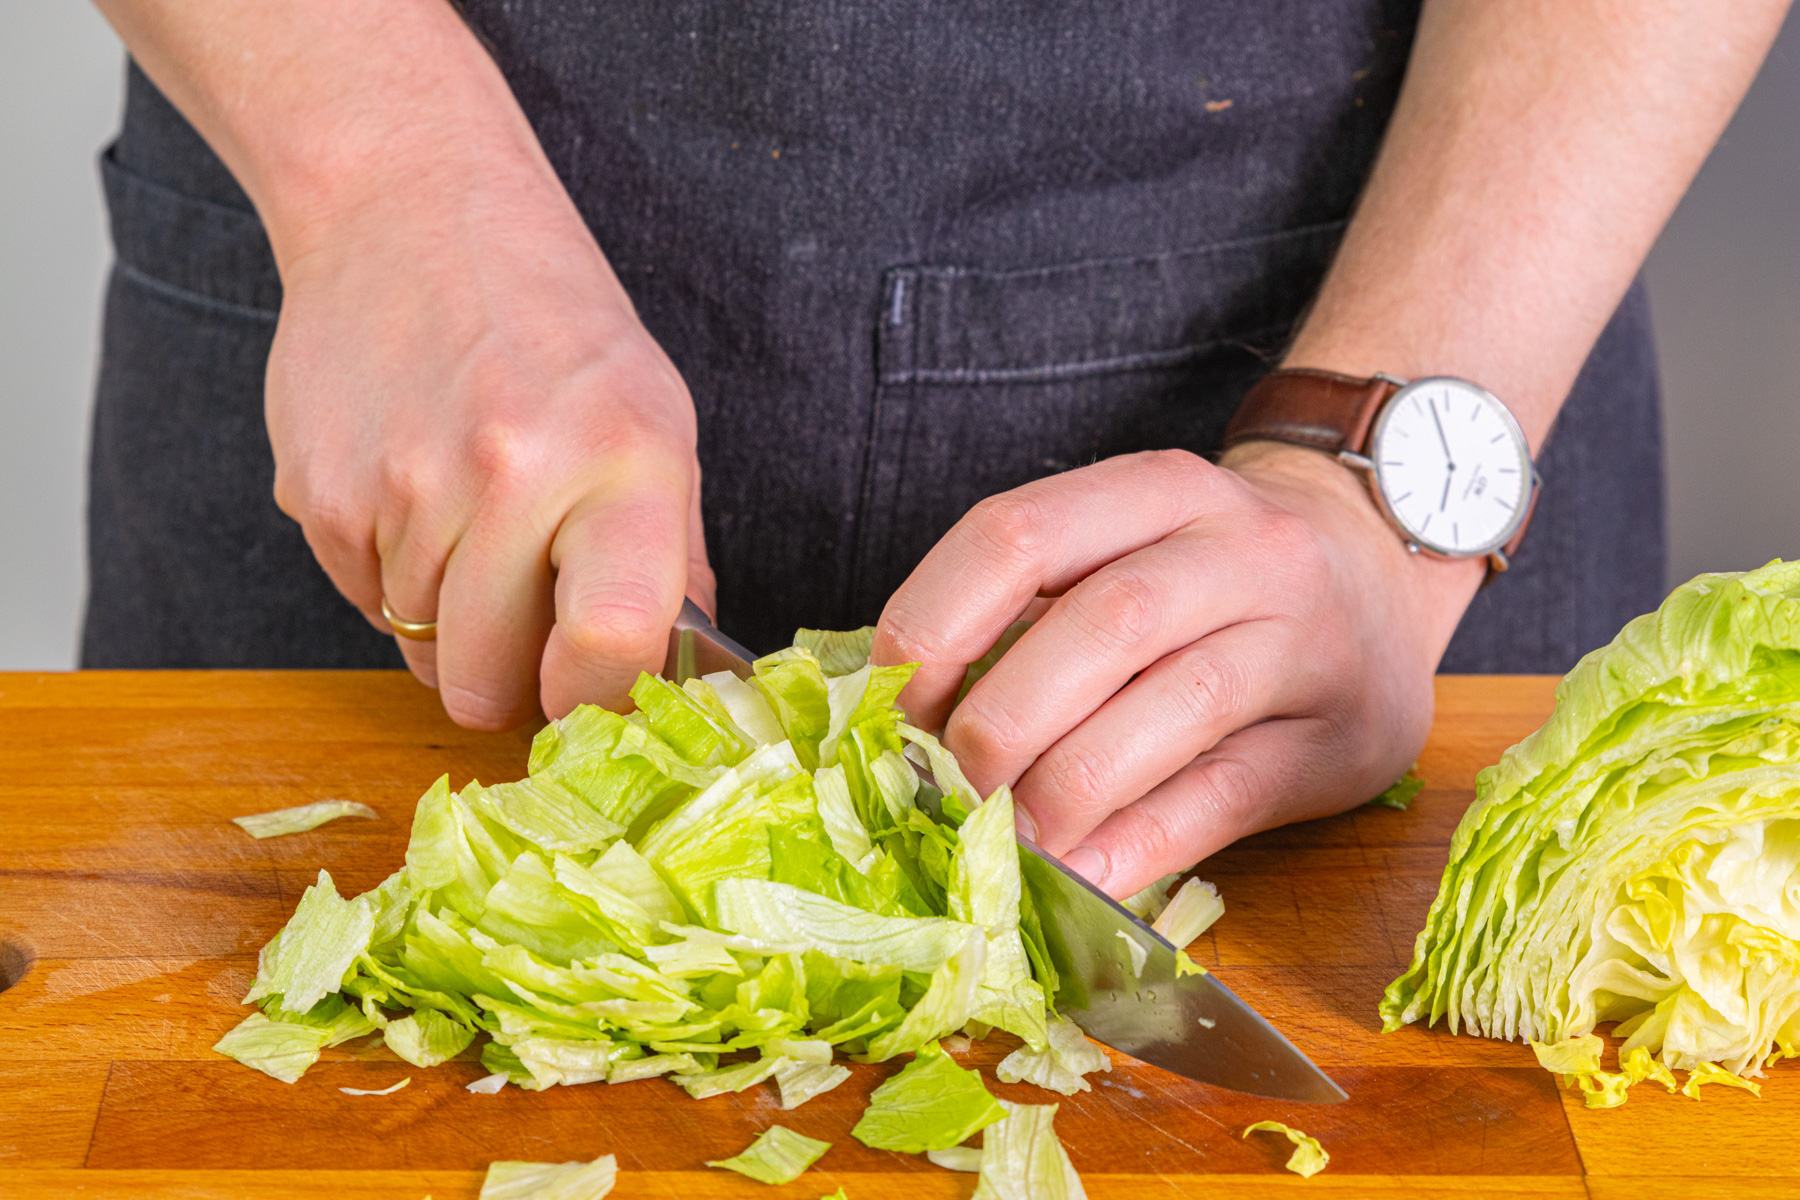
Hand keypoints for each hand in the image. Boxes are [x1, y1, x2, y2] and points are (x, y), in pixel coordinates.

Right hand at [265, 155, 710, 728]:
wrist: (412, 212)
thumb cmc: (554, 326)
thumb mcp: (655, 421)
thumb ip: (671, 554)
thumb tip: (676, 671)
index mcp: (622, 459)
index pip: (613, 638)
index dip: (597, 693)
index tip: (587, 689)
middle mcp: (512, 473)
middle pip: (488, 680)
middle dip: (508, 677)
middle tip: (525, 619)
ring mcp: (404, 486)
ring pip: (421, 648)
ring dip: (449, 619)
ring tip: (472, 519)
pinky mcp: (321, 493)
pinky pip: (363, 600)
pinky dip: (392, 574)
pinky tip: (417, 491)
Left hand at [871, 444, 1481, 896]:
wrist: (1380, 576)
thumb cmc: (1212, 580)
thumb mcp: (1129, 553)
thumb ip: (1035, 615)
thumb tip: (907, 725)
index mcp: (1157, 488)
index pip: (1022, 532)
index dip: (939, 619)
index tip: (892, 702)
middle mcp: (1240, 545)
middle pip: (1107, 620)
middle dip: (1007, 717)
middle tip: (952, 787)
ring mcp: (1303, 635)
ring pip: (1178, 702)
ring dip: (1072, 785)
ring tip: (1010, 842)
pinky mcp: (1342, 733)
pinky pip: (1230, 790)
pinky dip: (1144, 840)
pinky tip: (1086, 875)